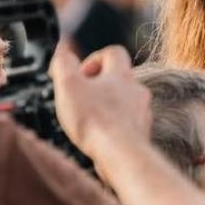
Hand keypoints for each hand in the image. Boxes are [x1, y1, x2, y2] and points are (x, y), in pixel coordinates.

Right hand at [48, 44, 150, 159]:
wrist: (120, 153)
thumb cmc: (95, 120)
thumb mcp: (68, 84)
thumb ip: (64, 63)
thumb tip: (63, 51)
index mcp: (121, 74)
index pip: (114, 52)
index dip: (94, 58)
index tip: (79, 74)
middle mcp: (137, 91)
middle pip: (119, 79)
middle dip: (98, 86)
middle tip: (81, 97)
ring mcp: (141, 112)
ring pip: (124, 102)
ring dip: (106, 106)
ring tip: (88, 117)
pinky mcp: (140, 133)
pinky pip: (126, 124)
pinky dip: (112, 126)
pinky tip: (99, 135)